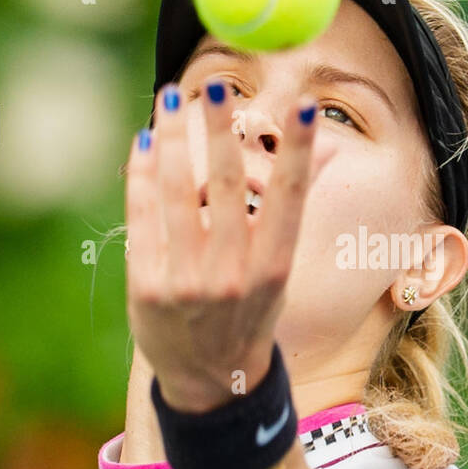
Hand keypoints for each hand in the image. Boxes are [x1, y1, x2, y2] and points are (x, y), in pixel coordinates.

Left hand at [124, 79, 329, 412]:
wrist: (209, 381)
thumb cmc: (249, 309)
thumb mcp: (279, 267)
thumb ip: (293, 206)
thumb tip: (327, 146)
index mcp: (273, 268)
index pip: (290, 197)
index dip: (297, 150)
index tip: (302, 105)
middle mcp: (232, 274)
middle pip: (226, 186)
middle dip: (220, 130)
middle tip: (214, 87)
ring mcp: (186, 282)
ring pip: (176, 192)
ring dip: (170, 138)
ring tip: (168, 98)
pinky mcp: (145, 287)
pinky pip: (142, 217)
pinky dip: (141, 175)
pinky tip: (143, 144)